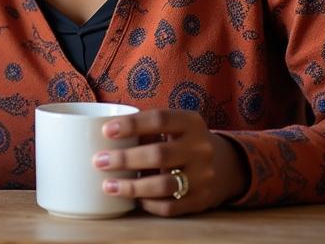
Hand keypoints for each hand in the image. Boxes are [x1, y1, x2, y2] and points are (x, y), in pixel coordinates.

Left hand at [93, 108, 249, 215]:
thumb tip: (104, 134)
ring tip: (108, 186)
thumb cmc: (184, 139)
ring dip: (132, 187)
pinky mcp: (202, 200)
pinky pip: (170, 206)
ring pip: (164, 185)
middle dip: (125, 159)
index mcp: (191, 122)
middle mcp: (201, 148)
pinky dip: (148, 204)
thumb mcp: (175, 125)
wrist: (225, 164)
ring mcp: (204, 177)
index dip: (131, 125)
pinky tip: (133, 199)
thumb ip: (148, 127)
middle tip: (99, 161)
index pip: (159, 119)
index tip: (106, 131)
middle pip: (159, 154)